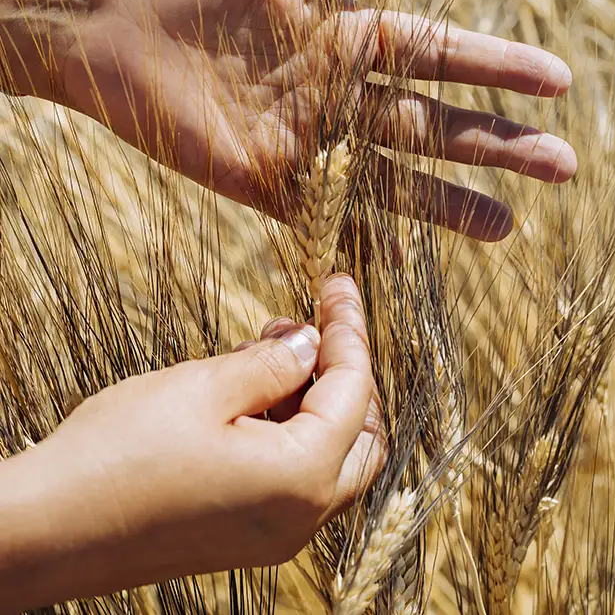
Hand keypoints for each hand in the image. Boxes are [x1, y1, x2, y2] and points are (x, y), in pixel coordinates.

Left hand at [0, 0, 576, 239]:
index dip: (496, 67)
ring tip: (506, 225)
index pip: (438, 54)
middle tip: (558, 165)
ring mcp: (307, 142)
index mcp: (346, 31)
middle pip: (431, 123)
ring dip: (450, 201)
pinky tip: (409, 257)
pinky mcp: (266, 181)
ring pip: (393, 177)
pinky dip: (366, 237)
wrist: (109, 20)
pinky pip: (327, 215)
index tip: (555, 82)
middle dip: (494, 143)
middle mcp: (337, 92)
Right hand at [0, 275, 381, 610]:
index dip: (348, 328)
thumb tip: (310, 343)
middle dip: (345, 371)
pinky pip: (295, 479)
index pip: (353, 389)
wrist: (47, 530)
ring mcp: (274, 535)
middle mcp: (300, 519)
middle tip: (312, 323)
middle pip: (361, 434)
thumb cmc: (118, 457)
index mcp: (301, 479)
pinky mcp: (245, 537)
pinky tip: (252, 393)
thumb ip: (272, 364)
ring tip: (269, 349)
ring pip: (331, 459)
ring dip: (314, 399)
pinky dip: (290, 431)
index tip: (337, 284)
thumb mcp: (203, 389)